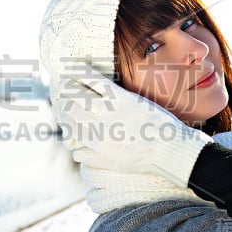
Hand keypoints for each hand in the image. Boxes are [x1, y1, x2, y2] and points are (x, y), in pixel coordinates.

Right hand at [53, 60, 211, 186]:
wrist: (170, 150)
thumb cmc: (147, 159)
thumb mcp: (117, 165)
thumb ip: (94, 159)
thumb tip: (75, 153)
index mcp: (96, 144)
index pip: (71, 128)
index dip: (63, 117)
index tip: (62, 110)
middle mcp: (98, 127)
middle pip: (71, 109)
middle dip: (62, 99)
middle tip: (60, 89)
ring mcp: (109, 112)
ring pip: (78, 94)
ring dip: (68, 84)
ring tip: (64, 77)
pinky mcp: (122, 98)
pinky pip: (97, 82)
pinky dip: (83, 72)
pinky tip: (76, 65)